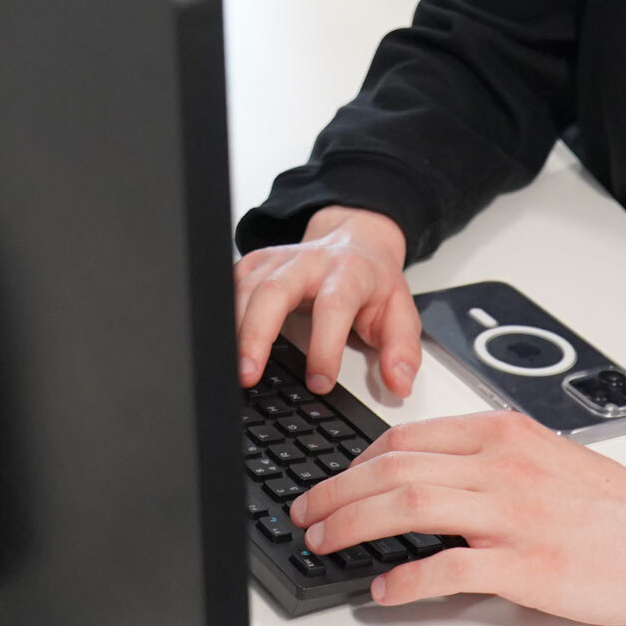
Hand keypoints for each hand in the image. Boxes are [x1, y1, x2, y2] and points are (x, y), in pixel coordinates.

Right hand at [233, 205, 419, 395]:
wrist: (356, 241)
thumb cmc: (373, 283)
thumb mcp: (401, 312)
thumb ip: (403, 349)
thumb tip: (398, 384)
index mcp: (349, 272)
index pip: (332, 306)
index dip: (324, 346)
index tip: (320, 382)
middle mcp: (310, 262)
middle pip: (274, 290)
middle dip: (257, 332)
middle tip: (248, 374)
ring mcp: (278, 259)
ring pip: (245, 286)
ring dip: (234, 329)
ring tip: (232, 369)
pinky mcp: (255, 263)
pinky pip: (231, 284)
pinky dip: (223, 314)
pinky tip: (222, 343)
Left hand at [288, 410, 625, 625]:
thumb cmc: (611, 505)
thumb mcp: (542, 456)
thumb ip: (486, 460)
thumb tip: (422, 478)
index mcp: (503, 435)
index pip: (407, 438)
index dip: (355, 462)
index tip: (331, 483)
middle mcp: (502, 466)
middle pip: (395, 469)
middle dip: (336, 492)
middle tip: (306, 515)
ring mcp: (513, 515)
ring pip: (410, 505)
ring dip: (353, 525)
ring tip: (324, 543)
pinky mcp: (527, 565)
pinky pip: (450, 568)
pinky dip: (406, 578)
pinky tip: (384, 590)